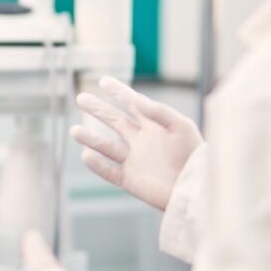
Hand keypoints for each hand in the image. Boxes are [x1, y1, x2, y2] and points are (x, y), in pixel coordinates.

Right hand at [71, 76, 203, 209]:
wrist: (197, 189)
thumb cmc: (195, 156)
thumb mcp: (181, 127)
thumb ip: (159, 112)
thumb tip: (136, 100)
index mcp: (155, 125)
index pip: (132, 104)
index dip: (118, 92)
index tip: (103, 81)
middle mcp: (142, 140)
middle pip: (115, 121)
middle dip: (98, 109)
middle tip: (80, 98)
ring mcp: (135, 160)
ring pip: (107, 147)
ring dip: (90, 139)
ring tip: (74, 130)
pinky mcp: (131, 180)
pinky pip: (110, 171)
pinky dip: (97, 164)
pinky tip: (86, 155)